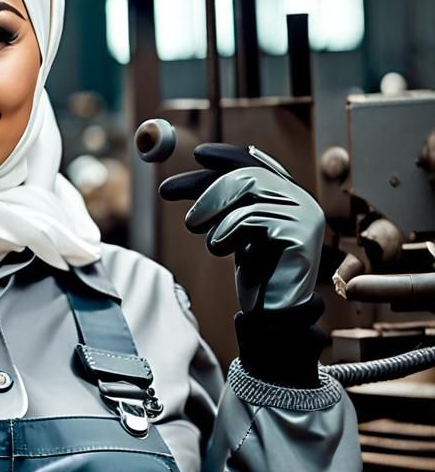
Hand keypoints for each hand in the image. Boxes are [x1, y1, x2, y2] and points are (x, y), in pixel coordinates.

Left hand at [159, 143, 324, 312]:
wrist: (276, 316)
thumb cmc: (257, 278)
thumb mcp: (237, 232)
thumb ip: (228, 203)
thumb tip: (200, 164)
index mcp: (287, 198)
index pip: (255, 165)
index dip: (226, 157)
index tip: (196, 154)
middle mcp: (300, 201)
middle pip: (247, 173)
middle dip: (204, 182)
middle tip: (167, 193)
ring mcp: (304, 215)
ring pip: (247, 187)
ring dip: (210, 206)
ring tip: (194, 229)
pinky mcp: (299, 234)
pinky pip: (250, 217)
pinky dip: (224, 230)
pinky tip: (219, 248)